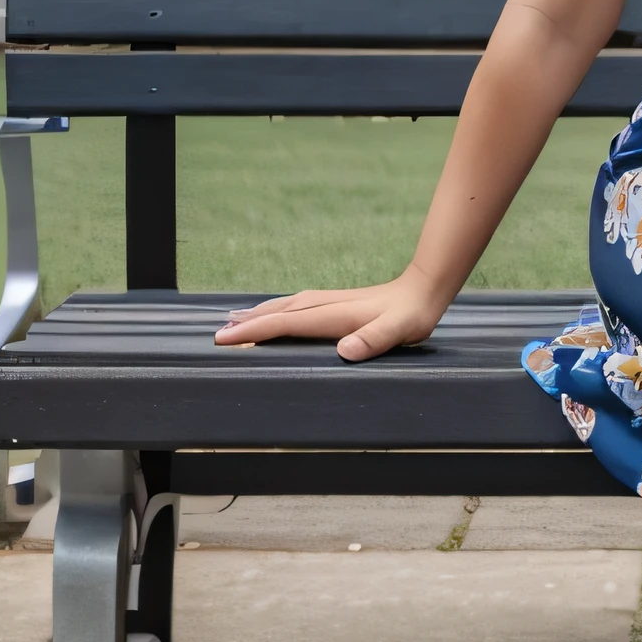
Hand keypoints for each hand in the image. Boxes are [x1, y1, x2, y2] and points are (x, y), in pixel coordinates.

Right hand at [212, 268, 450, 361]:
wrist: (423, 290)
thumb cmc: (411, 314)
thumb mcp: (398, 330)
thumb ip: (373, 340)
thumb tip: (345, 352)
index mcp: (333, 314)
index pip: (285, 324)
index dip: (255, 332)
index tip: (228, 338)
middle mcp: (325, 305)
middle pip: (278, 314)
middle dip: (247, 324)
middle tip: (218, 336)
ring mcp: (329, 302)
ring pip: (284, 308)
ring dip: (258, 315)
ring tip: (234, 323)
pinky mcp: (334, 303)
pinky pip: (295, 308)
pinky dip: (276, 312)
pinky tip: (273, 315)